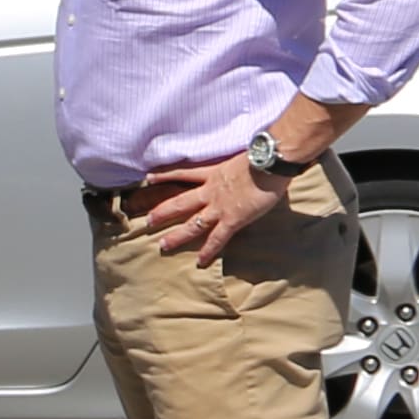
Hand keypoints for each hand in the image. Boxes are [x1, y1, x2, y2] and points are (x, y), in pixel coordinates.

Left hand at [134, 151, 284, 257]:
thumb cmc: (263, 157)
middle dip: (163, 212)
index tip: (149, 178)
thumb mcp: (241, 159)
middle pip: (180, 202)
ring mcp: (219, 207)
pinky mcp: (232, 219)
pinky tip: (200, 262)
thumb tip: (243, 168)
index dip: (165, 175)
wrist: (270, 162)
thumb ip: (236, 167)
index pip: (184, 173)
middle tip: (148, 221)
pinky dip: (208, 250)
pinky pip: (217, 238)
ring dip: (177, 235)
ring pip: (192, 224)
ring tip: (162, 245)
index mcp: (213, 173)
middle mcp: (211, 191)